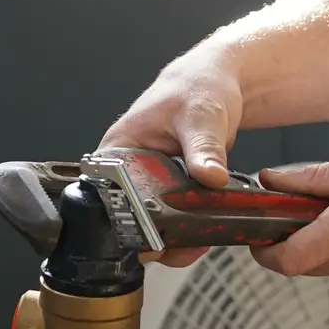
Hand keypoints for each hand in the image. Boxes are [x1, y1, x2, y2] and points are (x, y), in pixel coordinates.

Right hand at [98, 38, 242, 267]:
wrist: (221, 80)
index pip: (107, 196)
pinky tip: (207, 232)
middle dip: (156, 237)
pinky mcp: (172, 189)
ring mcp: (150, 182)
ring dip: (176, 236)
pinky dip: (190, 226)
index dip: (126, 222)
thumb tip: (210, 177)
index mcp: (118, 149)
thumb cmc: (198, 85)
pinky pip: (176, 216)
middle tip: (183, 247)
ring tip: (198, 243)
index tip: (152, 238)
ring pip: (154, 222)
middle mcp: (128, 169)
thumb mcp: (201, 115)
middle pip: (130, 217)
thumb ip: (204, 148)